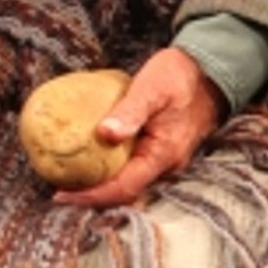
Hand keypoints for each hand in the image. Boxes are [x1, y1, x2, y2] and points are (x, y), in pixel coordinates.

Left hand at [52, 45, 222, 209]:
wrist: (210, 71)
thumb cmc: (180, 76)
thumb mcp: (152, 88)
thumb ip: (130, 112)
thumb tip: (104, 134)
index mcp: (163, 155)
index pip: (123, 188)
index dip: (91, 196)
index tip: (61, 195)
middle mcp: (166, 164)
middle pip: (124, 191)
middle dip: (91, 195)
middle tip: (57, 188)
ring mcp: (165, 158)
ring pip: (128, 181)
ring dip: (100, 182)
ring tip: (69, 175)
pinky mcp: (160, 148)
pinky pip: (132, 166)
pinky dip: (109, 167)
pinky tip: (90, 156)